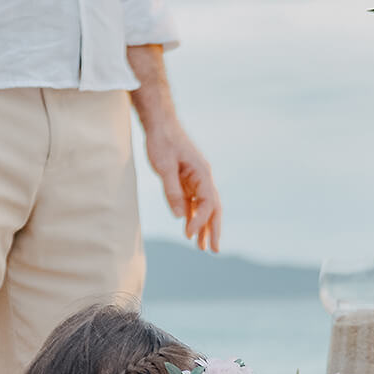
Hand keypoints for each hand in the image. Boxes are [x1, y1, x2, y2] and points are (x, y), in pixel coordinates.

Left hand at [143, 122, 221, 252]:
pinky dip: (193, 216)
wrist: (160, 123)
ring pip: (204, 207)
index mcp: (202, 174)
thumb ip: (172, 191)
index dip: (199, 221)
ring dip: (204, 226)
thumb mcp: (164, 167)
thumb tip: (178, 216)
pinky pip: (193, 201)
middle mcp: (203, 178)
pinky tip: (190, 229)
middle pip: (213, 208)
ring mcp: (196, 179)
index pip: (206, 204)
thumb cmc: (163, 141)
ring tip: (203, 246)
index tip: (188, 235)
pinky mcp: (187, 180)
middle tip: (214, 250)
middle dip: (214, 230)